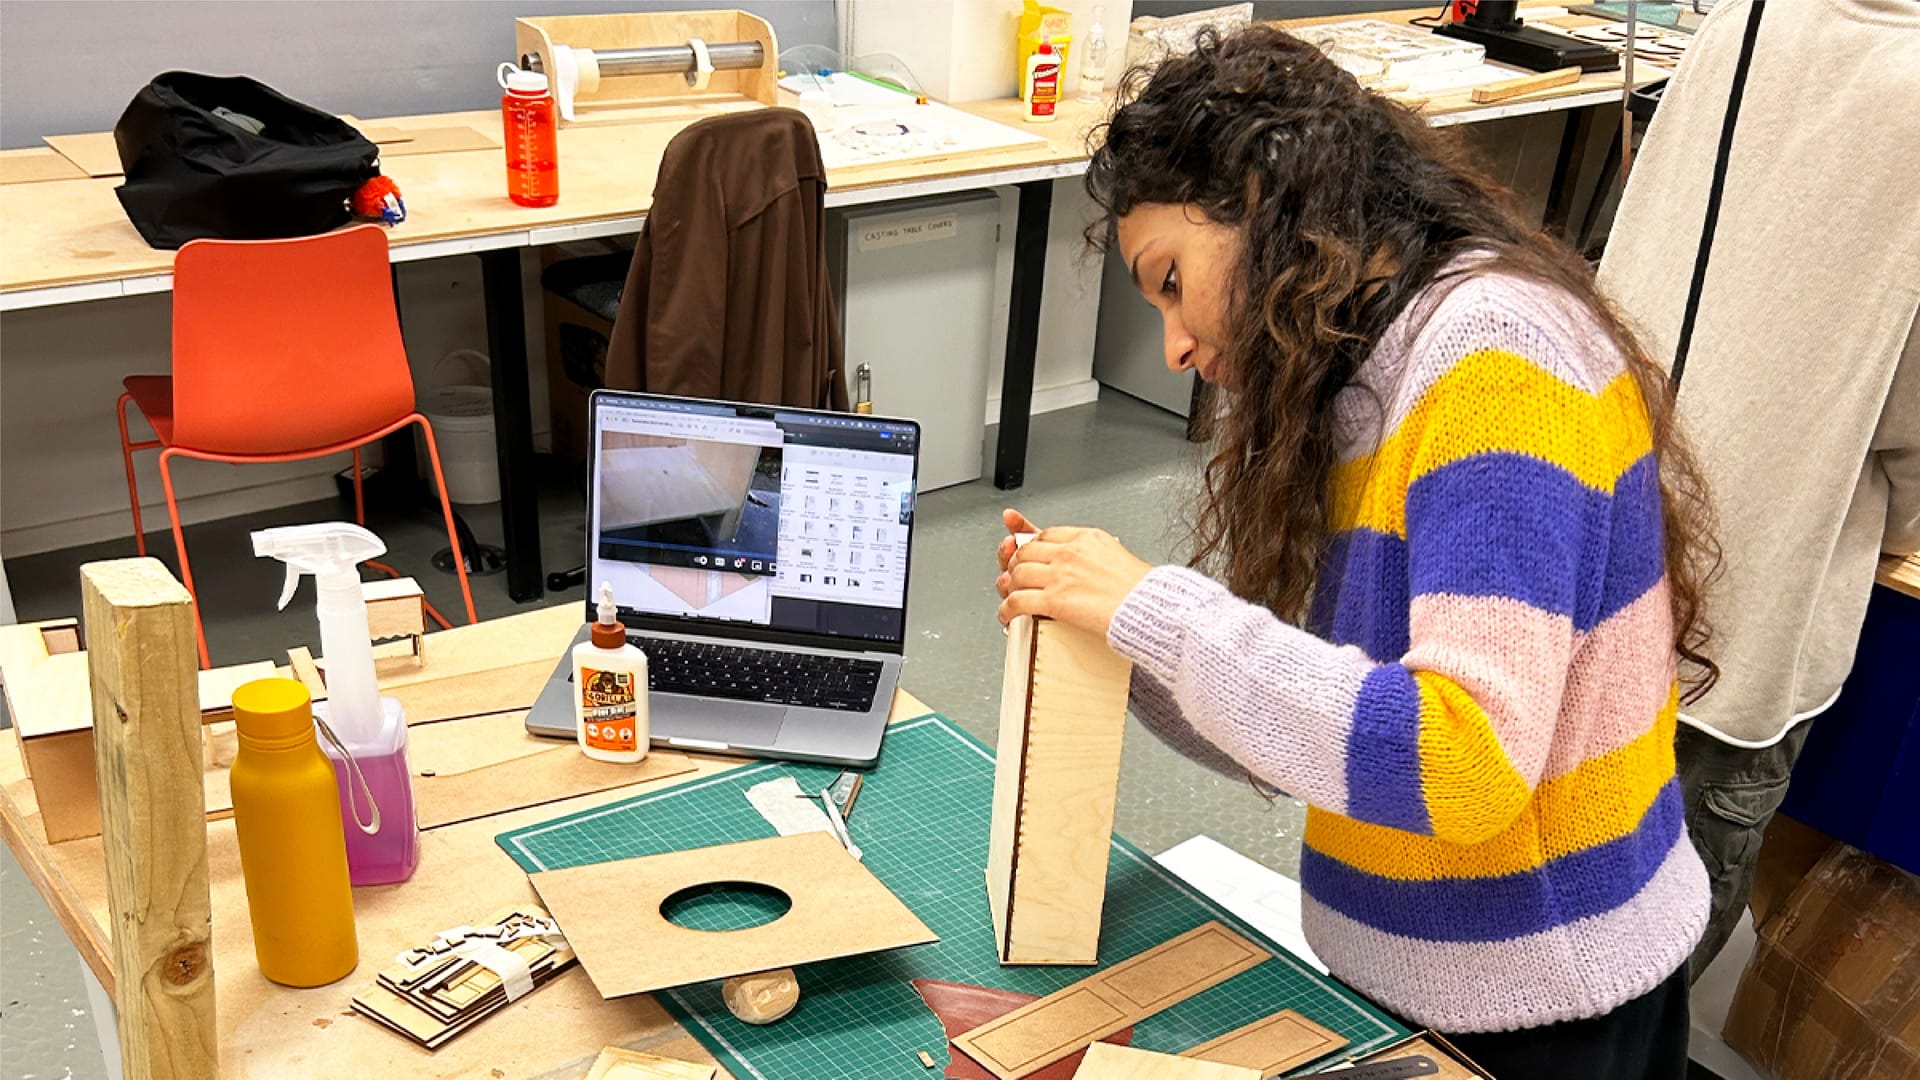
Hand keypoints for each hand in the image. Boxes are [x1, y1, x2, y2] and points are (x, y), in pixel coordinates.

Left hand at [994, 508, 1152, 638]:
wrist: (1153, 608)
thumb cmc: (1145, 592)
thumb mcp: (1119, 558)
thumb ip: (1097, 558)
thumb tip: (1090, 567)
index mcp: (1087, 538)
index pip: (1045, 534)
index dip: (1027, 542)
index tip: (1022, 548)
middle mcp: (1070, 552)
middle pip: (1026, 551)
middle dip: (1016, 565)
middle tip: (1015, 577)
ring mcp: (1061, 575)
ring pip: (1017, 574)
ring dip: (1009, 587)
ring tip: (1011, 596)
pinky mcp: (1055, 600)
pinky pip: (1018, 601)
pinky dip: (1007, 609)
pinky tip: (1008, 615)